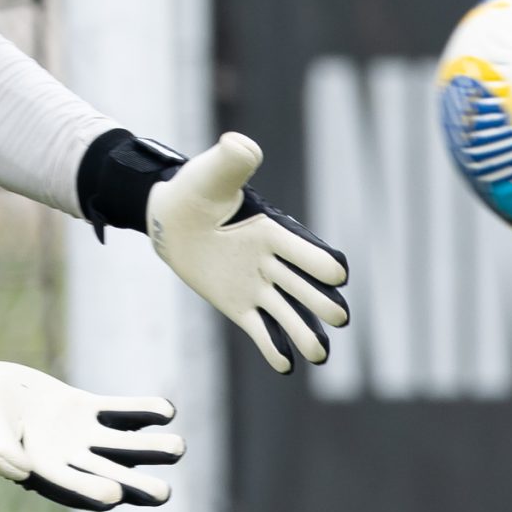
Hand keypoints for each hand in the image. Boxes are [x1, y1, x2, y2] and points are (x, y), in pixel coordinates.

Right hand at [0, 322, 181, 511]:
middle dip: (136, 486)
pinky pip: (118, 412)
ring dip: (150, 448)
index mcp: (42, 473)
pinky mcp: (83, 408)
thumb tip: (21, 471)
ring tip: (177, 447)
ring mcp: (79, 435)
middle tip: (163, 494)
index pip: (74, 488)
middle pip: (108, 475)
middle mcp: (68, 460)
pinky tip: (166, 410)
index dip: (93, 492)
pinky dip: (141, 411)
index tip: (113, 494)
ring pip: (122, 445)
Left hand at [147, 133, 349, 373]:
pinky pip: (260, 329)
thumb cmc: (195, 191)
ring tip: (318, 355)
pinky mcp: (238, 305)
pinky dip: (273, 347)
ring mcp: (257, 285)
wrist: (172, 218)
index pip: (304, 249)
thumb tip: (242, 145)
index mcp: (273, 230)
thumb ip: (230, 162)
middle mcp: (271, 261)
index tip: (337, 275)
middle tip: (339, 318)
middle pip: (304, 286)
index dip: (320, 262)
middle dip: (321, 302)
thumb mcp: (211, 174)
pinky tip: (287, 366)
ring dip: (303, 333)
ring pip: (287, 313)